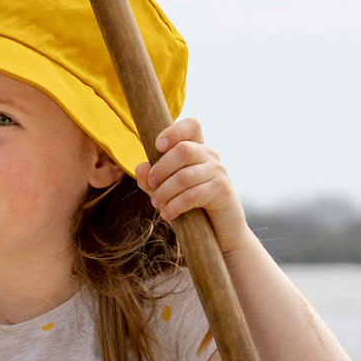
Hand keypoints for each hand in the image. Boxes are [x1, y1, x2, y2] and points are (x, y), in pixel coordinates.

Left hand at [134, 118, 250, 257]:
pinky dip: (175, 206)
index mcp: (197, 150)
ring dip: (165, 192)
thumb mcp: (167, 193)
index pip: (191, 126)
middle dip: (161, 169)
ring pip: (185, 176)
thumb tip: (139, 168)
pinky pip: (193, 195)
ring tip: (157, 204)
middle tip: (152, 185)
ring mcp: (218, 172)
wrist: (219, 234)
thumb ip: (152, 180)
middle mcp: (210, 156)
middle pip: (183, 150)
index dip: (173, 131)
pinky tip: (168, 215)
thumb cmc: (192, 209)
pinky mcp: (221, 191)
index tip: (158, 146)